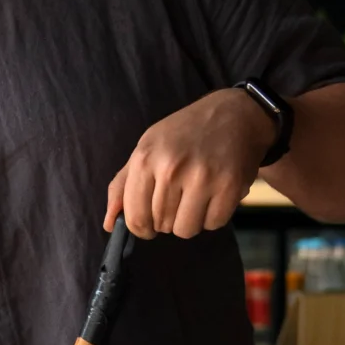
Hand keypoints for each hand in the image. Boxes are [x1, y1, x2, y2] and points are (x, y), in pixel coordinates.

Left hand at [105, 88, 272, 237]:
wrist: (235, 114)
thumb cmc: (185, 133)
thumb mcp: (147, 147)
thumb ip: (123, 186)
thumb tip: (109, 224)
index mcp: (146, 158)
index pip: (136, 218)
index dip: (142, 228)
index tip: (149, 223)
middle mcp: (172, 168)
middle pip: (162, 226)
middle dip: (167, 219)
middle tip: (179, 196)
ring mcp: (203, 178)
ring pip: (186, 230)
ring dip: (190, 220)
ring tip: (195, 196)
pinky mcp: (230, 186)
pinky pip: (214, 224)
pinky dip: (213, 216)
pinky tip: (214, 194)